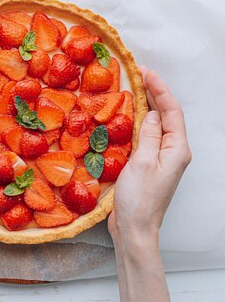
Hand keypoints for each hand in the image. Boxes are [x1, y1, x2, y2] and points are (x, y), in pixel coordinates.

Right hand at [109, 66, 190, 301]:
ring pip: (156, 125)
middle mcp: (172, 152)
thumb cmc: (139, 198)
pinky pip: (145, 137)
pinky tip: (125, 117)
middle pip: (167, 116)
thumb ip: (150, 134)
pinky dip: (137, 123)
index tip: (145, 72)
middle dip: (154, 94)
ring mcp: (160, 159)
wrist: (134, 229)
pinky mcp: (146, 165)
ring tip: (131, 90)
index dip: (160, 90)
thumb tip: (152, 112)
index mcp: (177, 149)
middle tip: (137, 75)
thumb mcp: (143, 162)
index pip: (172, 111)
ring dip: (146, 107)